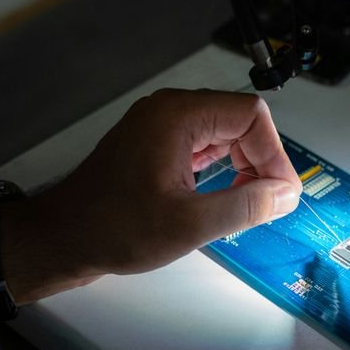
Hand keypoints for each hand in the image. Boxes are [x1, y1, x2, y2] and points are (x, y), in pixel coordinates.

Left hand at [0, 89, 301, 302]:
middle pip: (239, 121)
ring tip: (246, 206)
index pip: (250, 115)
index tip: (280, 194)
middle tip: (266, 204)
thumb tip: (286, 194)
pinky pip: (203, 147)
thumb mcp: (190, 223)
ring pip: (223, 134)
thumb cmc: (114, 228)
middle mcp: (168, 111)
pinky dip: (221, 170)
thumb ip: (246, 205)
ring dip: (242, 167)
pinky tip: (223, 199)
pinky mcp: (154, 146)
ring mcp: (159, 127)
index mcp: (177, 116)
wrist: (63, 238)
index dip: (273, 154)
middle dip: (260, 161)